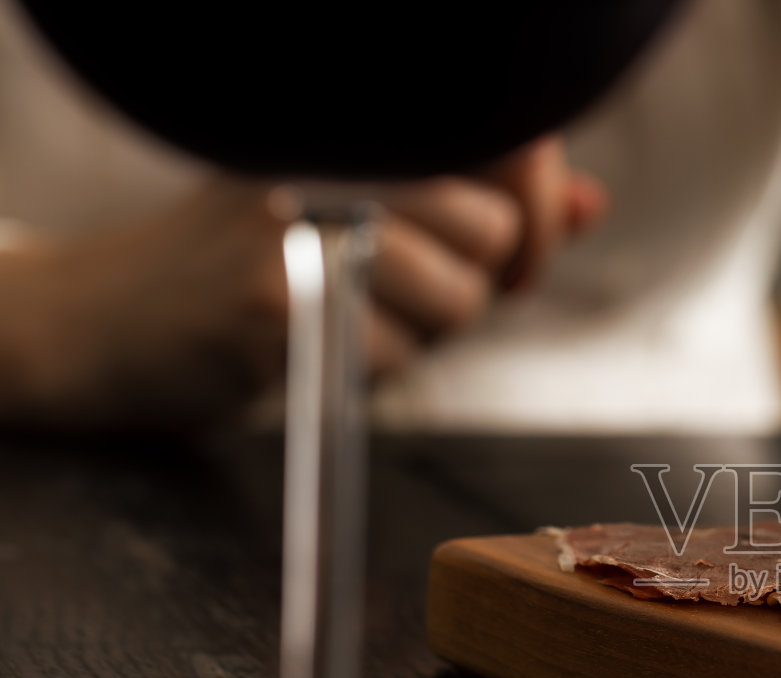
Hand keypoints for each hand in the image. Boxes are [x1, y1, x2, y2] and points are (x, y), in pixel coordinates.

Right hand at [0, 137, 604, 427]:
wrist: (108, 318)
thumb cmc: (244, 260)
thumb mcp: (362, 203)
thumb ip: (480, 203)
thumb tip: (588, 203)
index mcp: (358, 122)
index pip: (510, 146)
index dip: (537, 214)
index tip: (514, 258)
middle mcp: (329, 148)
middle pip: (493, 233)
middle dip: (469, 284)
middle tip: (401, 290)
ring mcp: (299, 215)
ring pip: (454, 300)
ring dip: (418, 333)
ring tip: (344, 312)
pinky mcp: (275, 293)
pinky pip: (390, 354)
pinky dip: (364, 369)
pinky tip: (305, 341)